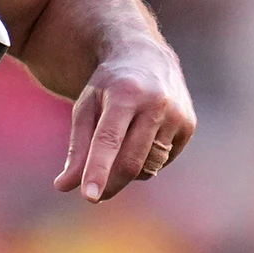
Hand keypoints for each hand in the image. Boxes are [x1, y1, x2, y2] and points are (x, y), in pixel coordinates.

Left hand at [54, 41, 195, 202]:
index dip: (98, 169)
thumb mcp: (86, 107)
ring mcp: (177, 114)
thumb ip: (76, 147)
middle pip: (131, 161)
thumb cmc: (109, 86)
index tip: (88, 196)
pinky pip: (162, 162)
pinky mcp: (189, 125)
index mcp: (125, 92)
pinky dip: (146, 161)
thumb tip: (64, 186)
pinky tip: (140, 138)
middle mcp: (156, 102)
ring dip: (128, 171)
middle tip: (94, 196)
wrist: (147, 56)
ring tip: (119, 147)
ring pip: (147, 166)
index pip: (109, 139)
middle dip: (110, 184)